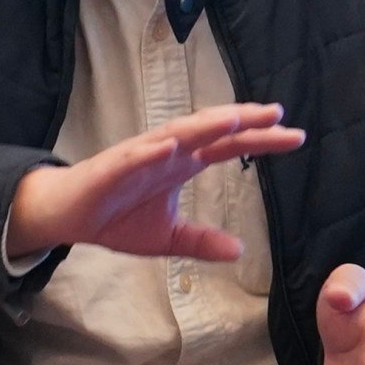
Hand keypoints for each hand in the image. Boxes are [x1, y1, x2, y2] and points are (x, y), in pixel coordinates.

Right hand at [5, 104, 303, 261]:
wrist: (69, 216)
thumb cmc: (116, 218)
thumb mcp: (167, 238)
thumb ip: (202, 241)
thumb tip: (239, 251)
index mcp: (183, 163)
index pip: (229, 147)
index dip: (261, 140)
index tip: (295, 135)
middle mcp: (167, 152)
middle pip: (210, 130)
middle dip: (243, 121)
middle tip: (278, 113)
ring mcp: (139, 156)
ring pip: (177, 134)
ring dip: (204, 125)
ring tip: (234, 118)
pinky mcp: (111, 168)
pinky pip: (133, 156)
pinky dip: (152, 150)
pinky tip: (171, 146)